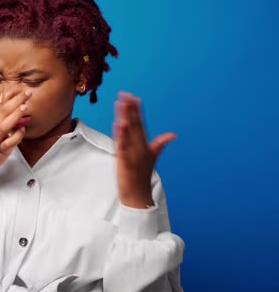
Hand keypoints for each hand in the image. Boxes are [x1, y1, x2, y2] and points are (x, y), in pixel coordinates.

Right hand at [0, 90, 31, 171]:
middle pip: (2, 111)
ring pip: (5, 125)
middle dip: (16, 100)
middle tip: (27, 93)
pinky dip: (17, 135)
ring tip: (25, 106)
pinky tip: (23, 130)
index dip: (10, 98)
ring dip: (16, 115)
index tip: (20, 93)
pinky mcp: (0, 151)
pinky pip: (10, 142)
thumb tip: (2, 98)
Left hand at [112, 92, 176, 207]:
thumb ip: (160, 144)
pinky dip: (121, 136)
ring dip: (125, 118)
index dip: (137, 111)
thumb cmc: (142, 178)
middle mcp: (140, 148)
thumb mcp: (151, 158)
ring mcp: (133, 155)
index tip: (134, 97)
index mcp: (144, 146)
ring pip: (129, 133)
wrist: (139, 197)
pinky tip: (118, 125)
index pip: (141, 124)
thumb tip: (173, 134)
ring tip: (121, 104)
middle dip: (130, 110)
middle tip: (126, 94)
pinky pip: (122, 147)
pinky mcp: (125, 162)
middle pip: (135, 125)